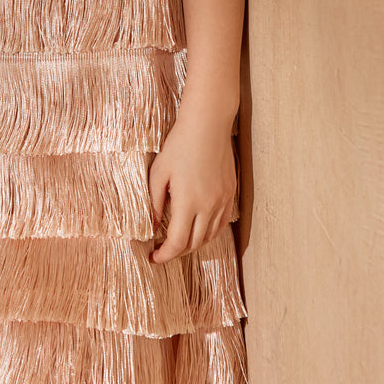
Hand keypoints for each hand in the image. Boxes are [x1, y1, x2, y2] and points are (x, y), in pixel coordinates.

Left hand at [147, 115, 236, 262]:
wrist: (207, 125)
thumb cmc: (179, 145)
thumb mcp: (159, 173)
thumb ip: (155, 203)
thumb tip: (153, 227)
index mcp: (188, 203)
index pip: (177, 243)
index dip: (164, 255)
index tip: (153, 258)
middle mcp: (209, 206)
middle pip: (194, 244)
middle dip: (177, 251)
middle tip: (163, 249)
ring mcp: (222, 201)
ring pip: (210, 236)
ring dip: (194, 243)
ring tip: (179, 239)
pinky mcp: (230, 193)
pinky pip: (221, 223)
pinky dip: (209, 231)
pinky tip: (198, 226)